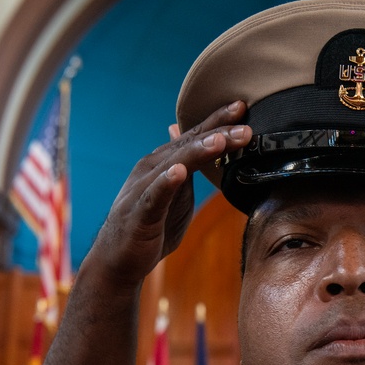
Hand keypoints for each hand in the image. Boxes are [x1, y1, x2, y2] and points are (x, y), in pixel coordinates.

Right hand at [88, 101, 251, 293]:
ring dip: (198, 152)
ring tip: (219, 141)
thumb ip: (191, 165)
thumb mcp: (177, 191)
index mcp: (166, 161)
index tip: (244, 107)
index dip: (219, 121)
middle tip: (246, 127)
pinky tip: (179, 173)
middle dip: (218, 134)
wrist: (118, 258)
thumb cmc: (151, 225)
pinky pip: (154, 196)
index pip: (196, 136)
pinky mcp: (140, 213)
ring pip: (175, 165)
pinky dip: (166, 183)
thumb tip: (204, 137)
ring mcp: (145, 188)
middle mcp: (153, 168)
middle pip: (190, 145)